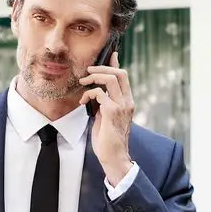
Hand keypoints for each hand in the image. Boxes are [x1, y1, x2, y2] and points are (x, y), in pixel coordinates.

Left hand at [79, 50, 133, 183]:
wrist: (114, 156)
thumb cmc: (108, 139)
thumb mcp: (106, 116)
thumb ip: (105, 102)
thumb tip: (97, 91)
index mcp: (127, 101)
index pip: (123, 77)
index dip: (115, 64)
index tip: (110, 54)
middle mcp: (127, 101)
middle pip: (119, 73)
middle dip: (101, 68)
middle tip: (87, 72)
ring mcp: (121, 106)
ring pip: (110, 79)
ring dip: (94, 77)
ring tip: (83, 82)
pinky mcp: (112, 112)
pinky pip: (99, 93)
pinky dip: (88, 94)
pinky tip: (83, 102)